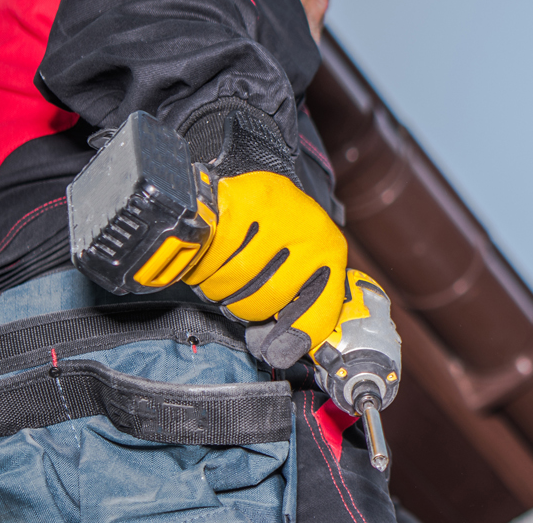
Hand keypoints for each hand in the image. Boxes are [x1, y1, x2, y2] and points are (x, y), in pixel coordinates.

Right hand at [182, 170, 349, 367]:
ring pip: (234, 280)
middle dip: (244, 308)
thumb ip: (296, 303)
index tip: (277, 352)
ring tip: (222, 274)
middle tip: (237, 295)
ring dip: (218, 288)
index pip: (319, 310)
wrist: (252, 179)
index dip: (295, 337)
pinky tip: (208, 256)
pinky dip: (202, 265)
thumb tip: (278, 352)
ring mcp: (277, 213)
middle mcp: (310, 230)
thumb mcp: (298, 263)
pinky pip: (212, 255)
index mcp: (330, 251)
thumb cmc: (275, 232)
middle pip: (266, 300)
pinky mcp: (242, 201)